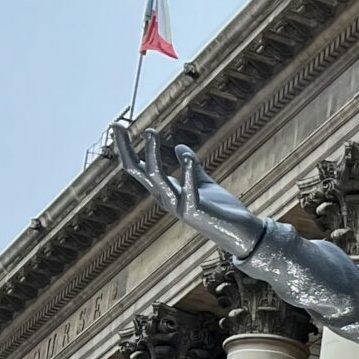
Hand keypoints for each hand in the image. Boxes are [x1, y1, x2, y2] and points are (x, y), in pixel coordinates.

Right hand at [107, 120, 265, 259]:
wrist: (241, 233)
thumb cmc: (220, 209)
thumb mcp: (203, 182)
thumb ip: (192, 167)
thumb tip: (179, 147)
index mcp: (165, 191)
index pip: (138, 168)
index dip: (126, 148)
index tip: (117, 126)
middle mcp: (165, 198)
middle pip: (138, 171)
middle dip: (126, 148)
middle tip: (118, 125)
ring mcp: (178, 205)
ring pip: (156, 177)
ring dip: (152, 154)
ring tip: (150, 131)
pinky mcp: (194, 211)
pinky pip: (188, 190)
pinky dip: (188, 172)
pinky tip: (188, 157)